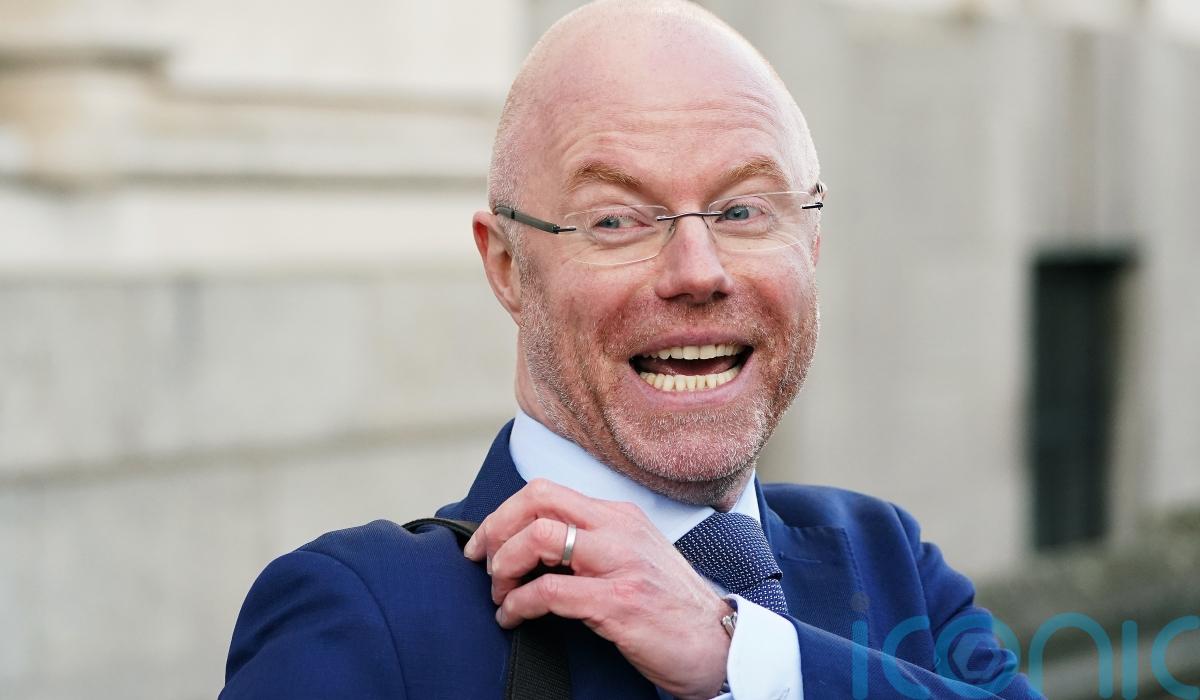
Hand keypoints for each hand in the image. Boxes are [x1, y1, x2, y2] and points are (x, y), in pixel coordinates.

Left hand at [463, 479, 731, 699]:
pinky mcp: (619, 602)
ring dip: (504, 567)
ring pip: (539, 538)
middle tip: (482, 562)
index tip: (485, 542)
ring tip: (499, 595)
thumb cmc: (672, 609)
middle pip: (538, 501)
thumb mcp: (634, 559)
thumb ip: (593, 545)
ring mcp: (621, 564)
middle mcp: (620, 530)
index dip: (504, 514)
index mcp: (620, 517)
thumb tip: (532, 548)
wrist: (720, 647)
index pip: (547, 492)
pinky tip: (513, 618)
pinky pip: (549, 592)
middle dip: (495, 530)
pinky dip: (518, 605)